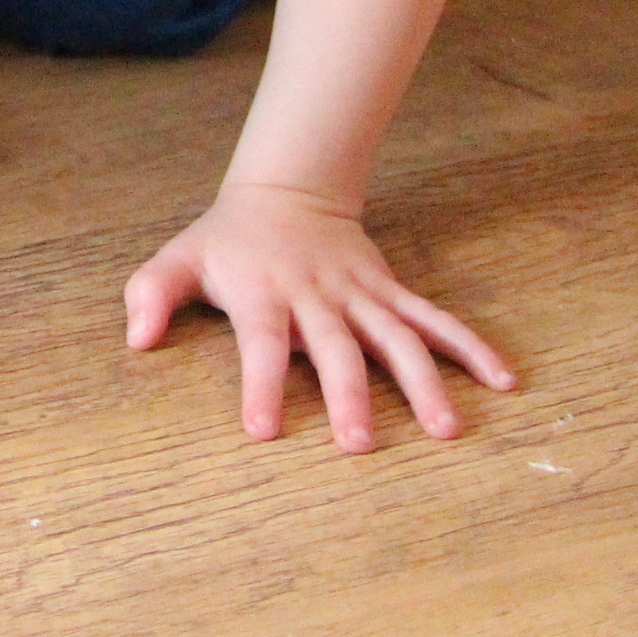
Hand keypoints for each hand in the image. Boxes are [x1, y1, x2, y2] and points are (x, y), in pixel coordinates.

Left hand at [122, 181, 514, 450]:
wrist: (285, 191)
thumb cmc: (227, 241)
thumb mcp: (179, 258)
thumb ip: (152, 294)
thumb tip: (135, 338)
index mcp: (263, 294)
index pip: (261, 344)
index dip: (260, 384)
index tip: (262, 431)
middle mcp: (316, 298)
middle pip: (336, 349)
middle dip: (349, 395)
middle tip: (359, 444)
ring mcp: (360, 296)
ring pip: (396, 338)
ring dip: (424, 382)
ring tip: (447, 430)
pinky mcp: (390, 293)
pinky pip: (434, 320)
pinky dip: (470, 347)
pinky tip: (502, 380)